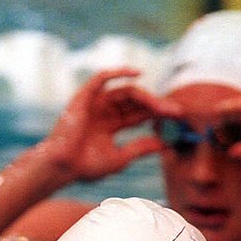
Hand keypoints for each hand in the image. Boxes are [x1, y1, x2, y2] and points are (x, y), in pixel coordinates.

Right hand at [42, 68, 181, 182]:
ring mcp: (94, 103)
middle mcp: (104, 111)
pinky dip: (118, 72)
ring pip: (125, 91)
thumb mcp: (121, 158)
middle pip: (135, 102)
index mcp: (111, 125)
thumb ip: (141, 148)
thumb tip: (165, 144)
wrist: (62, 168)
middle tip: (176, 111)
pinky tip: (137, 73)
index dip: (158, 114)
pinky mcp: (84, 97)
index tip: (178, 117)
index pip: (139, 114)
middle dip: (156, 105)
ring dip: (145, 96)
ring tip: (160, 105)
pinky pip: (102, 78)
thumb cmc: (85, 166)